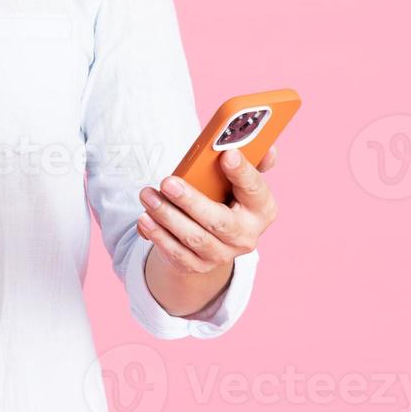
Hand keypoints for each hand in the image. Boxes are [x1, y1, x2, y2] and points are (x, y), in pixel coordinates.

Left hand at [136, 147, 277, 274]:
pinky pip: (176, 253)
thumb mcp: (238, 180)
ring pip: (194, 238)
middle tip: (168, 182)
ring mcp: (222, 254)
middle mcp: (245, 236)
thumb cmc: (224, 196)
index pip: (255, 190)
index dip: (242, 172)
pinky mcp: (198, 265)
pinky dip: (158, 236)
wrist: (213, 238)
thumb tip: (265, 145)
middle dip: (191, 201)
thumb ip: (250, 161)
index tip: (226, 154)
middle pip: (219, 221)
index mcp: (261, 209)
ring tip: (147, 195)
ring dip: (167, 215)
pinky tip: (145, 219)